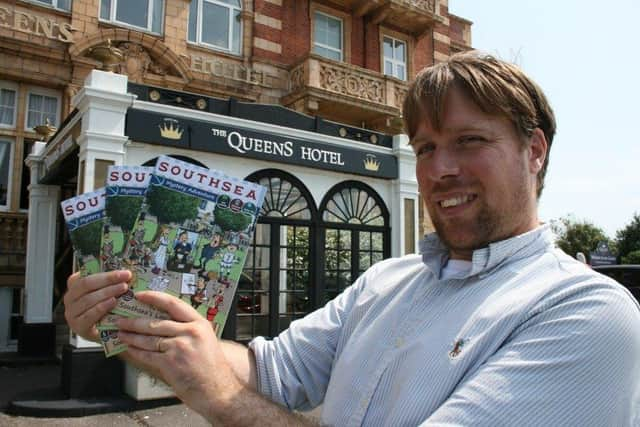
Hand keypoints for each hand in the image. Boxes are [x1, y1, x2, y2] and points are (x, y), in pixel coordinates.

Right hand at [64, 270, 129, 341]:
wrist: (104, 332)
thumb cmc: (106, 309)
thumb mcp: (106, 292)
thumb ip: (110, 281)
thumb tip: (125, 271)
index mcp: (75, 285)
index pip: (85, 274)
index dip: (103, 270)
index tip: (122, 269)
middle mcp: (70, 298)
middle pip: (87, 284)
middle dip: (108, 279)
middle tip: (126, 276)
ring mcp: (72, 313)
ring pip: (88, 299)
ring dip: (108, 291)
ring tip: (123, 288)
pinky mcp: (78, 326)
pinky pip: (89, 315)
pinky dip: (102, 307)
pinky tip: (113, 302)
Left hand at [116, 292, 243, 418]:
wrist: (217, 389)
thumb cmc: (211, 367)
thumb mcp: (204, 340)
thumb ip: (187, 329)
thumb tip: (162, 322)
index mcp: (199, 323)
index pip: (173, 303)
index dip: (154, 297)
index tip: (140, 295)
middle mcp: (190, 332)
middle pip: (156, 322)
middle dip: (134, 321)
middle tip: (122, 319)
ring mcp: (180, 347)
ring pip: (149, 338)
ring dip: (131, 336)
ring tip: (121, 334)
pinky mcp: (171, 363)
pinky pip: (148, 355)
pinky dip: (136, 352)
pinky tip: (129, 349)